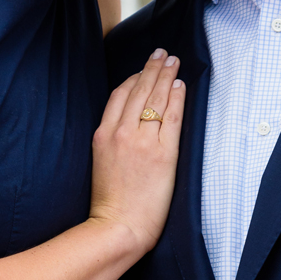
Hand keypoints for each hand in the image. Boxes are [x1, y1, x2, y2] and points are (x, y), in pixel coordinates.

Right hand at [88, 50, 184, 257]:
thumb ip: (110, 140)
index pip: (119, 96)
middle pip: (138, 91)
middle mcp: (121, 133)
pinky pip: (171, 118)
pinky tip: (180, 86)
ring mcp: (142, 142)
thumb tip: (125, 125)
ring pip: (155, 99)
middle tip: (162, 54)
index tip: (143, 69)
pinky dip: (176, 98)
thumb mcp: (100, 163)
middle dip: (152, 69)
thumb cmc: (110, 202)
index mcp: (103, 135)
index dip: (133, 78)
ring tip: (174, 62)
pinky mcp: (163, 154)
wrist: (118, 226)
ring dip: (166, 76)